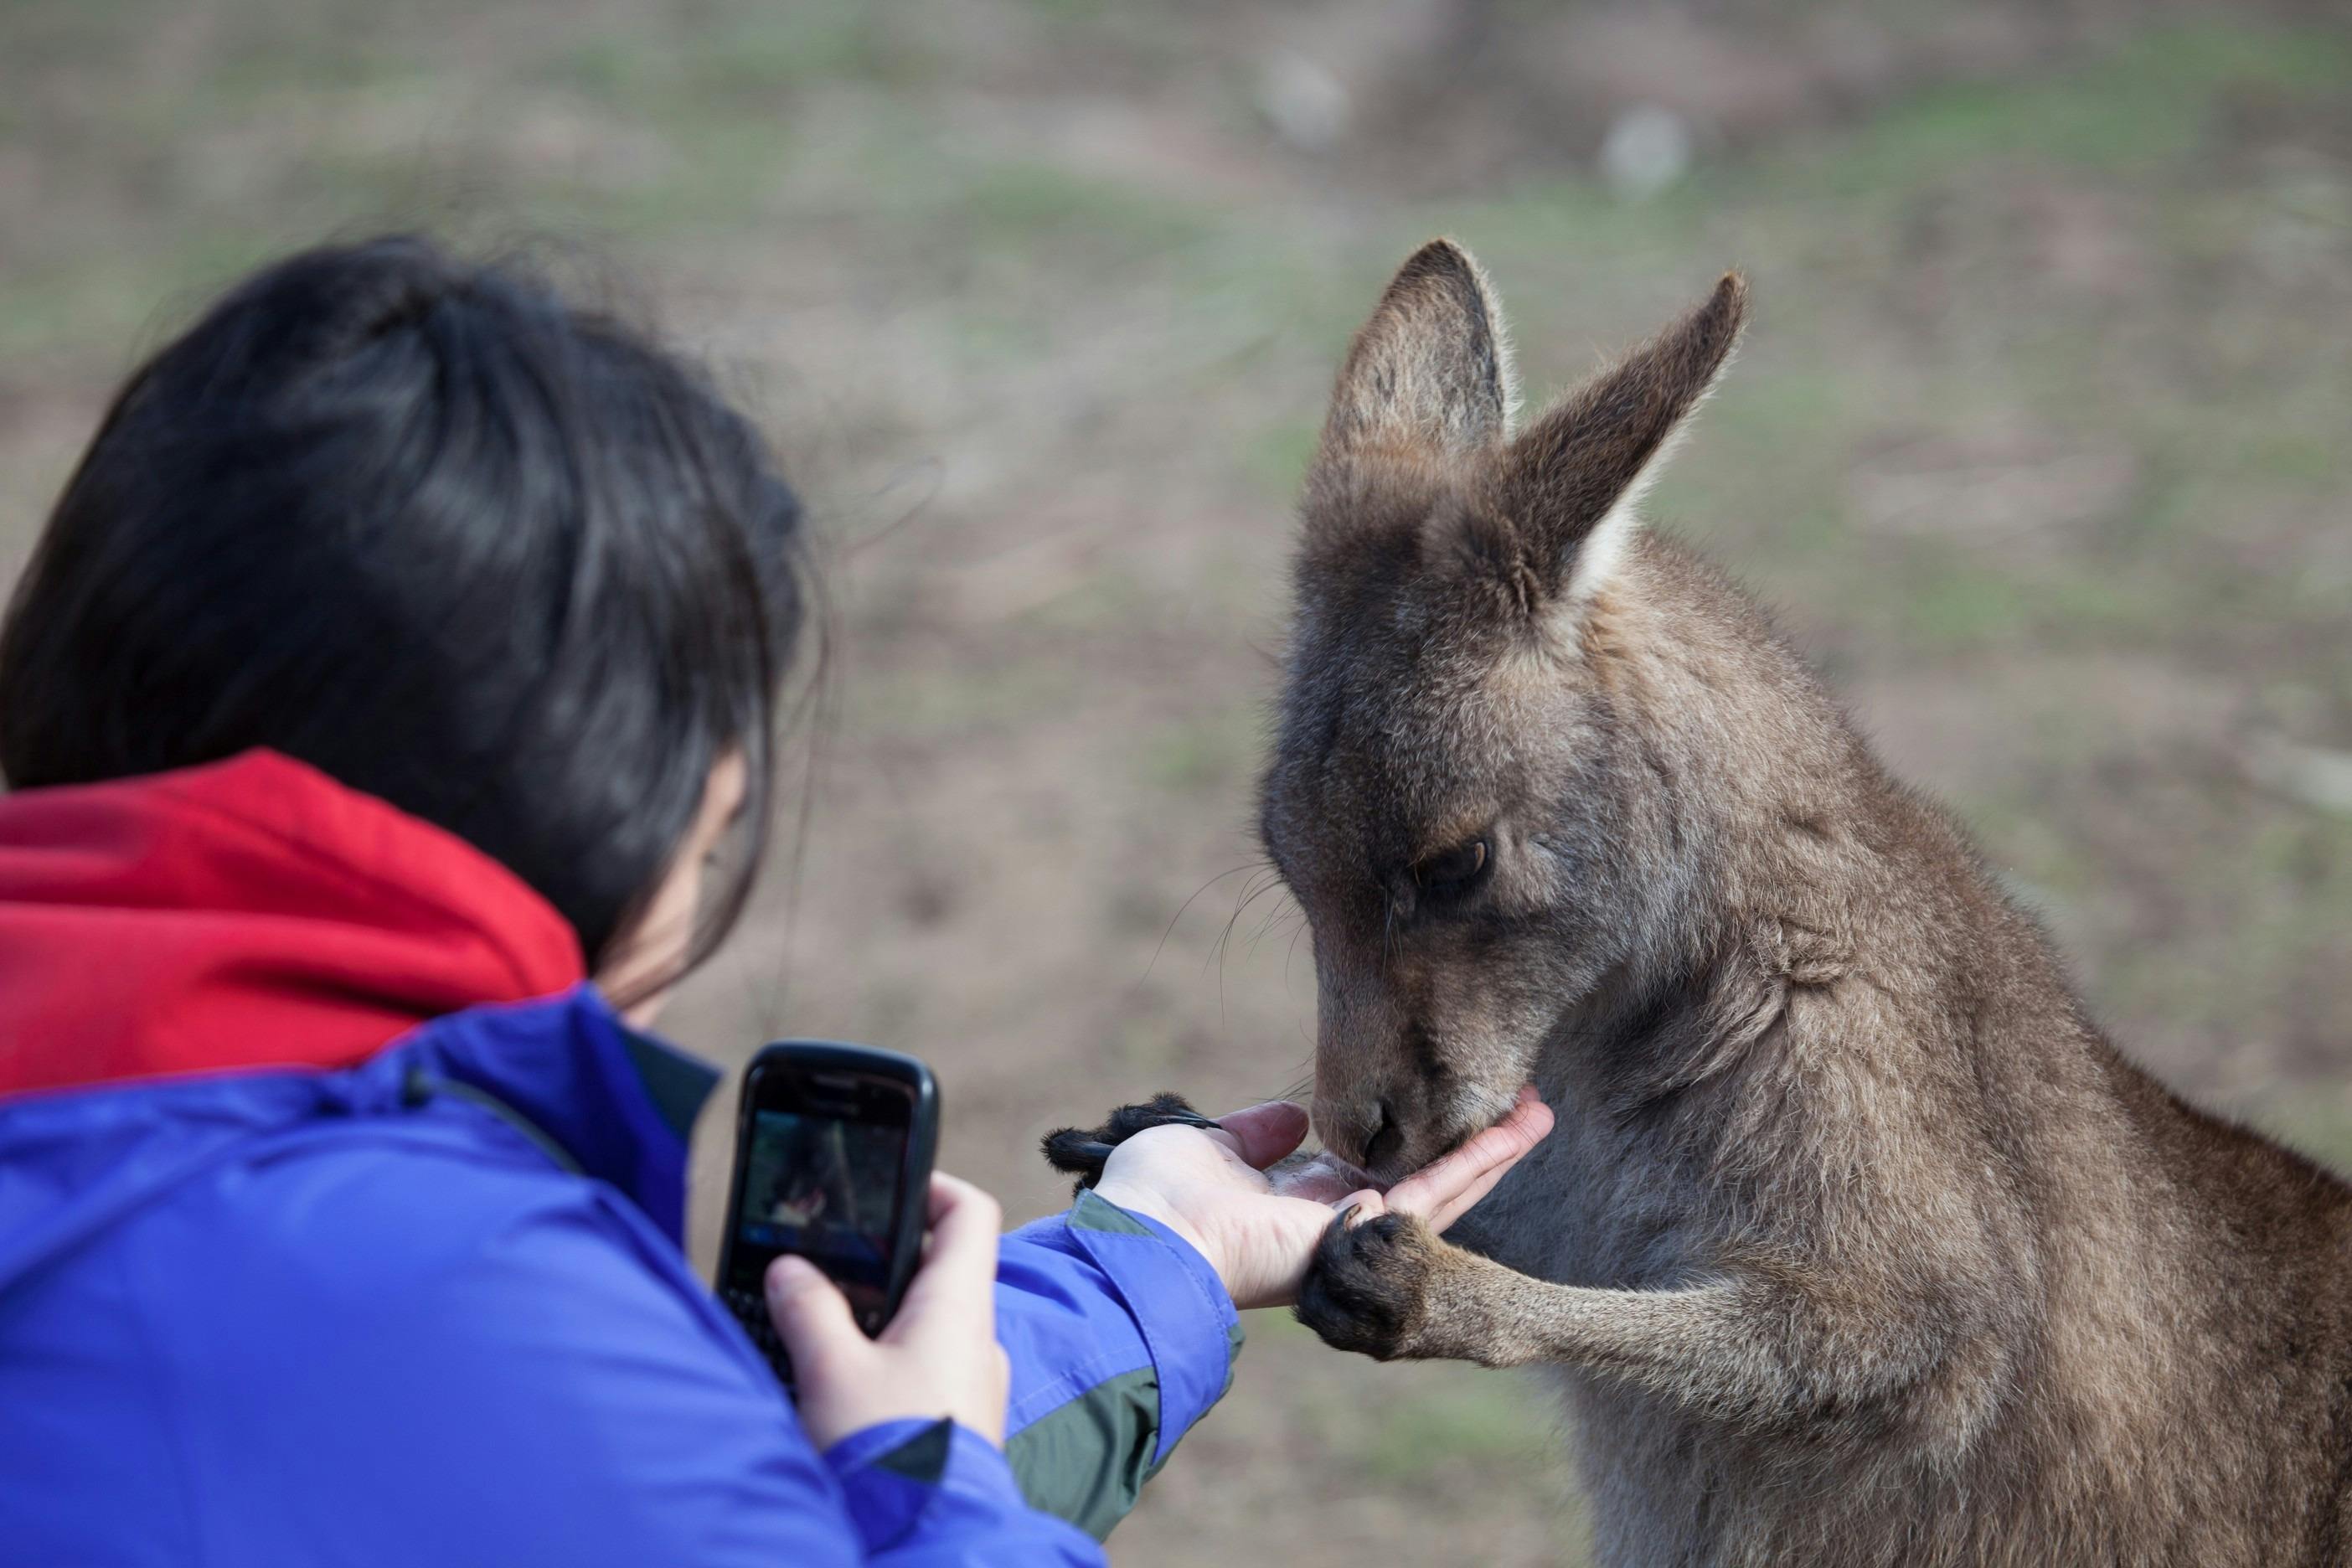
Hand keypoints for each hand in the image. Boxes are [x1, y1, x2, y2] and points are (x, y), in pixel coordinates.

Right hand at [766, 1171, 1013, 1449]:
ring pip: (927, 1322)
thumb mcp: (830, 1370)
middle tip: (829, 1259)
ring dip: (878, 1313)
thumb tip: (791, 1270)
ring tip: (820, 1322)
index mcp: (960, 1306)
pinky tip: (838, 1380)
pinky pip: (923, 1368)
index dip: (932, 1184)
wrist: (924, 1538)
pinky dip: (884, 1358)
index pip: (971, 1212)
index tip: (887, 1183)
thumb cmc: (890, 1452)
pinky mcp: (956, 1422)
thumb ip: (808, 1309)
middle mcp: (978, 1338)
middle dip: (883, 1258)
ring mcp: (972, 1383)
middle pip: (940, 1267)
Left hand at [1091, 1087, 1553, 1310]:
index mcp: (1299, 1203)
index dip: (1414, 1139)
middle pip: (1425, 1182)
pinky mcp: (1367, 1233)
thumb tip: (1291, 1118)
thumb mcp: (1211, 1145)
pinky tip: (1515, 1133)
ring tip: (1540, 1115)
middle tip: (1526, 1110)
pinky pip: (1434, 1194)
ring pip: (1444, 1191)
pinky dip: (1477, 1162)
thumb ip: (1254, 1134)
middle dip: (1475, 1147)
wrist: (1150, 1235)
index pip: (1375, 1171)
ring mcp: (1357, 1234)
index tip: (1446, 1106)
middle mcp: (1337, 1222)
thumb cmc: (1159, 1196)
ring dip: (1494, 1152)